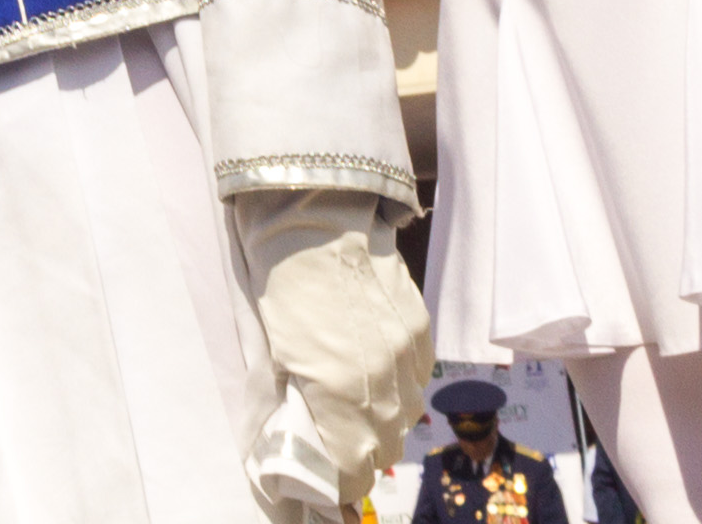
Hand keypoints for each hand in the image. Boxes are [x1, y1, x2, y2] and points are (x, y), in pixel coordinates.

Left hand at [227, 186, 428, 518]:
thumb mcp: (279, 357)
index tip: (333, 478)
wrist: (316, 221)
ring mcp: (407, 356)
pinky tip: (381, 369)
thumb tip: (313, 439)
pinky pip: (418, 376)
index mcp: (339, 395)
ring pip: (408, 414)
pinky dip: (402, 382)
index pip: (355, 468)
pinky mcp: (422, 329)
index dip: (343, 480)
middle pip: (385, 446)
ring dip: (386, 418)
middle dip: (363, 452)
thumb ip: (304, 405)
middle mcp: (383, 384)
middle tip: (342, 440)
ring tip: (362, 404)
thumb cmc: (281, 288)